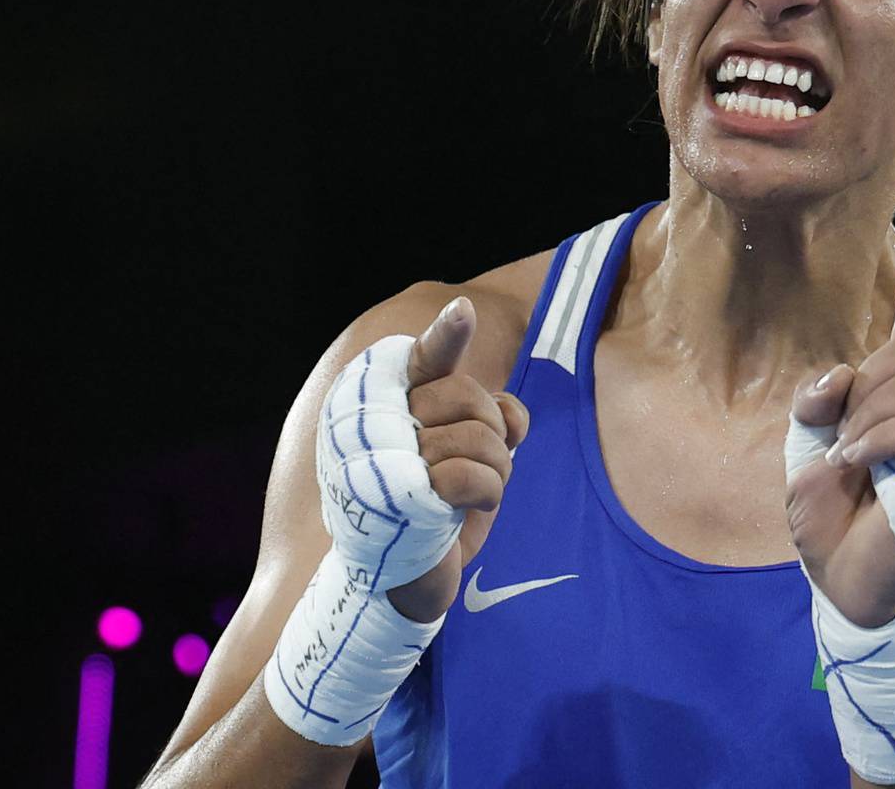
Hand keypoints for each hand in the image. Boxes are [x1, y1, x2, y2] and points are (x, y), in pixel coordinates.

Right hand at [311, 298, 529, 623]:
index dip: (446, 334)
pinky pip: (469, 473)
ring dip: (494, 469)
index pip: (423, 359)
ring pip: (475, 434)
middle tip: (482, 463)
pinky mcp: (401, 498)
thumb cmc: (440, 510)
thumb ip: (486, 420)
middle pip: (466, 393)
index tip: (465, 312)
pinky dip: (486, 493)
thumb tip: (513, 413)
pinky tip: (466, 513)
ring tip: (471, 494)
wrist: (406, 582)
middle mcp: (380, 424)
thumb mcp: (469, 457)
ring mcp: (386, 460)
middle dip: (492, 429)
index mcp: (392, 404)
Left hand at [785, 232, 894, 628]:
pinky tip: (860, 471)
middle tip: (847, 448)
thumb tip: (844, 369)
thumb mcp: (811, 438)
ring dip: (862, 424)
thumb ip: (824, 393)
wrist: (842, 580)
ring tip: (854, 468)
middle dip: (861, 394)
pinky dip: (874, 443)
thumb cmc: (834, 515)